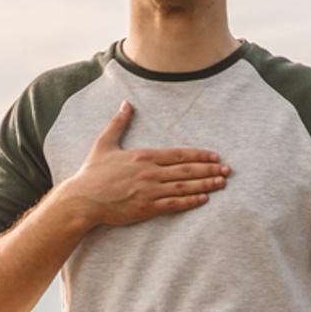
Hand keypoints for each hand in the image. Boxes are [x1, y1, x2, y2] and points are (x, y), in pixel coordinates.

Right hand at [64, 101, 230, 228]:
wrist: (82, 199)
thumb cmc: (92, 173)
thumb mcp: (104, 143)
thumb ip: (118, 123)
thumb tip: (126, 104)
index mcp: (143, 157)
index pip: (178, 154)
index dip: (199, 155)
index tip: (215, 156)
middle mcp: (150, 173)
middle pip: (186, 170)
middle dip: (209, 169)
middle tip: (228, 170)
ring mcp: (149, 191)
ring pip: (184, 187)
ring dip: (205, 184)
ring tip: (221, 183)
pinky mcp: (146, 208)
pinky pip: (174, 204)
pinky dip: (190, 201)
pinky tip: (204, 199)